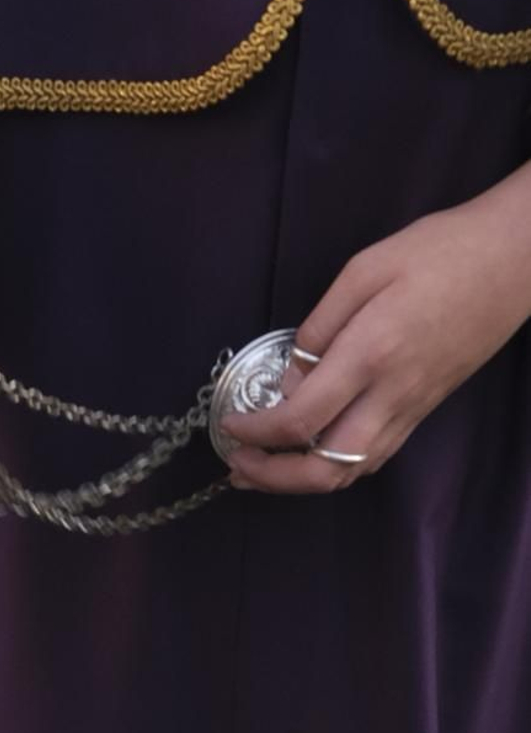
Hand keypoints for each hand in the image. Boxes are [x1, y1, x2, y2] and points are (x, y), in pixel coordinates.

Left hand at [224, 171, 530, 492]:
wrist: (514, 259)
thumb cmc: (441, 250)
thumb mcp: (366, 268)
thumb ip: (321, 327)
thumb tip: (290, 377)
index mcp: (371, 353)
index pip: (301, 419)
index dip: (256, 433)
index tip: (229, 424)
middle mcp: (392, 394)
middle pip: (325, 469)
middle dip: (272, 478)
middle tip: (237, 465)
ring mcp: (412, 408)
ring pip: (351, 472)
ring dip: (300, 482)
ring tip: (261, 470)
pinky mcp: (424, 409)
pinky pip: (374, 457)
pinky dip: (334, 468)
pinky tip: (310, 454)